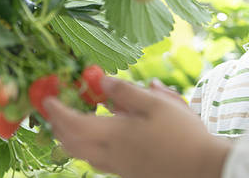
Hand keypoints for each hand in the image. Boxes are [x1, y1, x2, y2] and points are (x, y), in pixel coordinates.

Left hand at [44, 77, 230, 177]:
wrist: (202, 167)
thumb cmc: (182, 133)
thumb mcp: (158, 104)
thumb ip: (127, 92)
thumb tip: (102, 80)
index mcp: (115, 133)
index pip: (73, 123)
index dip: (57, 111)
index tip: (47, 98)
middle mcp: (111, 153)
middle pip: (71, 143)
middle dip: (58, 126)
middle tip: (56, 110)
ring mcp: (119, 166)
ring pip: (83, 154)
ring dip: (71, 138)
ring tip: (74, 122)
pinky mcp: (129, 173)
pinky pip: (98, 160)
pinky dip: (88, 146)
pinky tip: (103, 136)